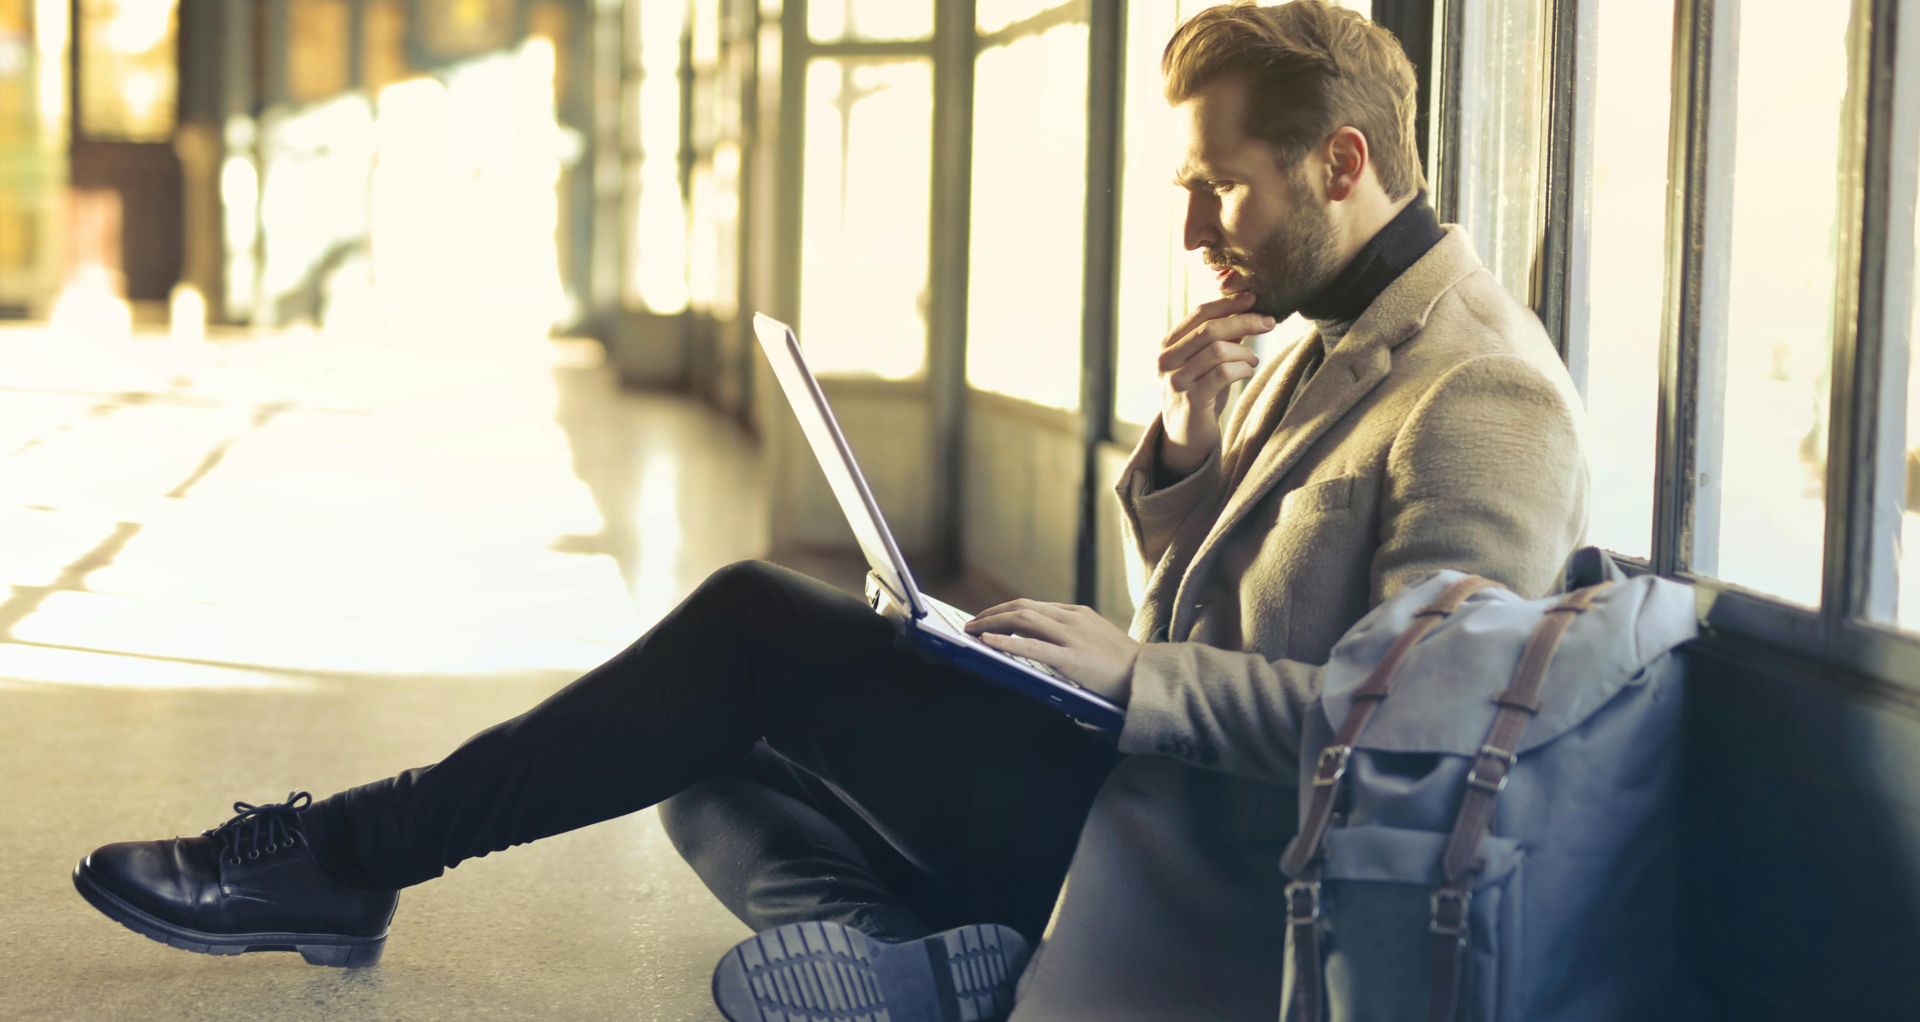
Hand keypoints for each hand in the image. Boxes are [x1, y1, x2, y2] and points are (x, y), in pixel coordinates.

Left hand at [963, 599, 1141, 704]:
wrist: (1150, 678)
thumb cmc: (1122, 666)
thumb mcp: (1095, 640)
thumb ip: (1068, 637)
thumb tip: (1034, 642)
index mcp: (1078, 614)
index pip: (1033, 605)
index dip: (1005, 611)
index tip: (987, 618)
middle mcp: (1073, 619)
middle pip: (1023, 607)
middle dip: (992, 614)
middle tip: (971, 623)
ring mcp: (1073, 637)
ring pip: (1023, 619)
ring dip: (992, 623)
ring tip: (972, 631)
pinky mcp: (1072, 659)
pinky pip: (1031, 647)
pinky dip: (1005, 642)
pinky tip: (988, 643)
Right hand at [1157, 291, 1274, 477]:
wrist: (1185, 437)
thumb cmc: (1200, 393)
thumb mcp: (1206, 361)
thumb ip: (1220, 336)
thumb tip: (1247, 306)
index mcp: (1168, 345)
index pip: (1200, 313)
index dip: (1230, 303)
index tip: (1254, 298)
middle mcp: (1166, 361)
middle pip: (1210, 329)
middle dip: (1244, 321)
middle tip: (1269, 322)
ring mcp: (1176, 381)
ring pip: (1218, 351)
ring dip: (1244, 352)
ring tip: (1252, 361)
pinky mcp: (1191, 401)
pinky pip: (1223, 374)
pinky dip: (1242, 369)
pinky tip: (1247, 372)